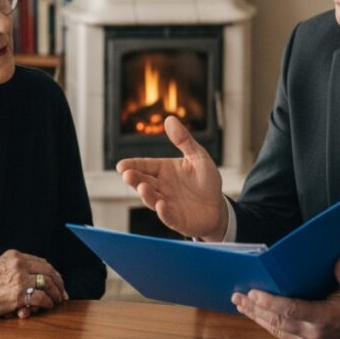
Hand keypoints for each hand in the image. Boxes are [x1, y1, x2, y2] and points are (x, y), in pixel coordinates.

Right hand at [0, 249, 66, 318]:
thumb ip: (17, 271)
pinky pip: (41, 297)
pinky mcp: (19, 294)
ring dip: (54, 294)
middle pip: (48, 271)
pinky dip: (47, 302)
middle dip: (58, 284)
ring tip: (55, 301)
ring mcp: (19, 278)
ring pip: (47, 283)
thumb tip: (38, 282)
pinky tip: (46, 305)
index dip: (53, 273)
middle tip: (62, 294)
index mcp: (14, 256)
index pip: (42, 262)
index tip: (58, 282)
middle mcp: (18, 264)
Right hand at [116, 115, 226, 240]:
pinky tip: (161, 205)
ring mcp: (167, 204)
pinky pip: (167, 216)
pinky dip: (163, 212)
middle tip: (126, 174)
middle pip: (143, 182)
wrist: (218, 208)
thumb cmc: (206, 181)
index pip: (145, 166)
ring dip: (146, 194)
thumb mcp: (198, 156)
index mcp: (164, 170)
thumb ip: (184, 140)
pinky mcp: (176, 219)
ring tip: (143, 187)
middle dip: (134, 179)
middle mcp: (161, 187)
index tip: (121, 165)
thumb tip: (170, 119)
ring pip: (152, 199)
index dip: (133, 165)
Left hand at [231, 256, 339, 338]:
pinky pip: (282, 336)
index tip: (253, 293)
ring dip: (256, 317)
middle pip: (277, 321)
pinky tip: (256, 315)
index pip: (291, 310)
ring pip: (276, 330)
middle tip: (238, 296)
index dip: (270, 302)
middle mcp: (314, 335)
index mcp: (325, 318)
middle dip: (255, 308)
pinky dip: (267, 325)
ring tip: (240, 304)